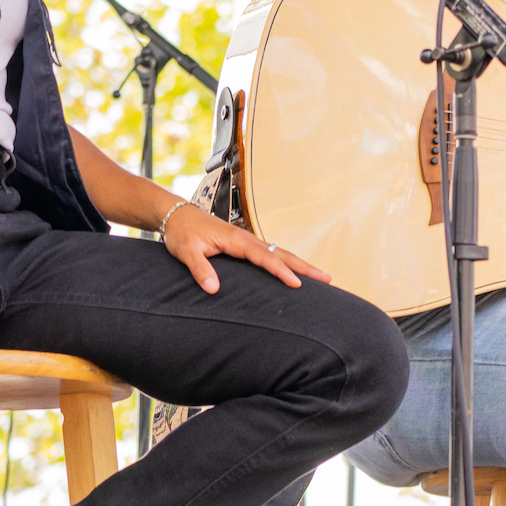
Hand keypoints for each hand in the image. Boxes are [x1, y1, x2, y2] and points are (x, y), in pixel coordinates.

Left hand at [162, 204, 328, 294]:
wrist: (177, 215)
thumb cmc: (182, 232)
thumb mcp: (186, 251)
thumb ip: (200, 269)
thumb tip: (214, 289)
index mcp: (236, 239)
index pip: (264, 257)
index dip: (281, 271)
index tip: (297, 283)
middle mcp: (247, 239)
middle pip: (282, 253)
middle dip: (305, 266)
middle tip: (327, 278)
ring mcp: (248, 241)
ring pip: (280, 253)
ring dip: (301, 264)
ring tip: (321, 277)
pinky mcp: (246, 245)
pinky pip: (272, 254)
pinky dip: (288, 262)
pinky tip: (295, 271)